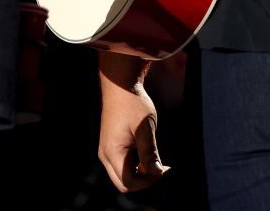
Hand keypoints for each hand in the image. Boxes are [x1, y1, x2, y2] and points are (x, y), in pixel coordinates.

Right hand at [98, 51, 168, 191]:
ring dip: (140, 173)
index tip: (164, 168)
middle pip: (123, 183)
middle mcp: (105, 154)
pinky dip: (135, 165)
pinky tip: (147, 153)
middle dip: (144, 180)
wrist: (120, 84)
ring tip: (156, 159)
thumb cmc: (133, 104)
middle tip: (161, 167)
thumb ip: (150, 153)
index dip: (148, 181)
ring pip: (122, 175)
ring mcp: (105, 150)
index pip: (129, 182)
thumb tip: (157, 173)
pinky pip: (121, 164)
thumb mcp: (146, 129)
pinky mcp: (109, 145)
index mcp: (113, 152)